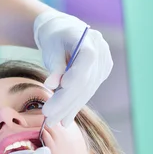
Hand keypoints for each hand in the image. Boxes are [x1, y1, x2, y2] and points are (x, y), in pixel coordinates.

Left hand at [33, 10, 112, 126]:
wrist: (66, 32)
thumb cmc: (56, 38)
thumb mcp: (52, 47)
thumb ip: (55, 65)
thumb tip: (52, 85)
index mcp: (89, 40)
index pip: (87, 59)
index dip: (76, 74)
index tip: (62, 88)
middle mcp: (101, 52)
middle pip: (85, 80)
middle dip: (66, 101)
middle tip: (48, 117)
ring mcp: (103, 65)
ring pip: (86, 90)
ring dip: (69, 108)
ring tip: (53, 122)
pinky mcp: (101, 75)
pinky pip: (86, 93)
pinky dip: (74, 106)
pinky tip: (64, 119)